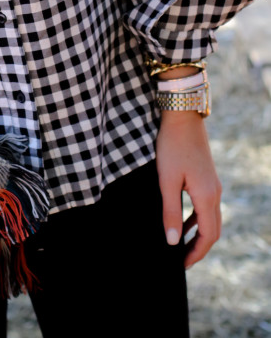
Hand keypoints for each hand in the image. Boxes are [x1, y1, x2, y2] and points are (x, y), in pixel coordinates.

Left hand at [155, 110, 221, 268]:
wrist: (183, 117)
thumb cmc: (172, 146)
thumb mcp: (167, 180)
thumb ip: (170, 211)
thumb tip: (172, 241)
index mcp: (207, 196)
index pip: (207, 236)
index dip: (196, 253)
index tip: (182, 265)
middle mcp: (215, 193)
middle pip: (213, 230)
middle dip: (199, 248)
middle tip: (182, 260)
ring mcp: (213, 184)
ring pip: (210, 218)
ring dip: (198, 234)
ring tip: (180, 245)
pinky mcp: (207, 177)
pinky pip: (206, 206)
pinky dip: (196, 219)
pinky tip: (181, 221)